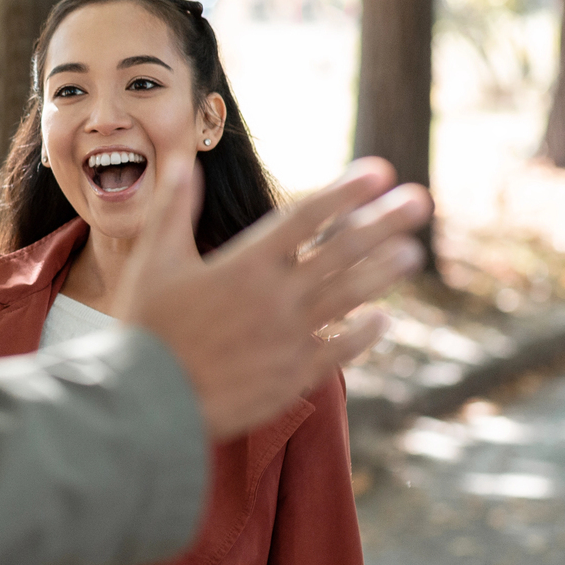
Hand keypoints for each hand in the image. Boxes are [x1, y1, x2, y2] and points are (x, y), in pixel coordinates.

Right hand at [120, 156, 432, 440]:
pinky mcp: (294, 375)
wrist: (147, 402)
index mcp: (243, 265)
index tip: (379, 170)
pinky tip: (382, 318)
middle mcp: (275, 297)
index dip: (345, 192)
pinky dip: (366, 332)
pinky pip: (342, 348)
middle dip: (384, 221)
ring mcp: (290, 337)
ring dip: (385, 271)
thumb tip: (185, 163)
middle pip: (342, 251)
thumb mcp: (152, 262)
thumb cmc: (146, 328)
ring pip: (351, 295)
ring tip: (412, 252)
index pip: (304, 218)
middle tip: (419, 201)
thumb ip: (172, 210)